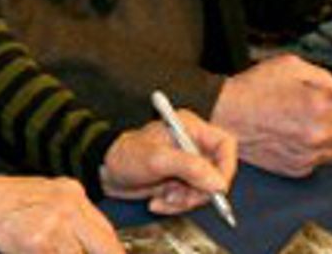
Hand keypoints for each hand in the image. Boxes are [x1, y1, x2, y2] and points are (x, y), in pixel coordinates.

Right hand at [0, 175, 123, 253]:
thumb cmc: (6, 203)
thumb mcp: (46, 199)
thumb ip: (72, 219)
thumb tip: (95, 247)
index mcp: (73, 192)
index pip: (108, 233)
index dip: (111, 253)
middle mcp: (69, 205)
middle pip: (107, 248)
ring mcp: (56, 223)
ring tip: (47, 250)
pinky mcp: (40, 241)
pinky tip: (34, 252)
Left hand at [100, 111, 235, 214]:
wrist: (105, 171)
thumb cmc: (125, 156)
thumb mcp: (156, 159)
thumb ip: (189, 167)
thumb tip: (218, 182)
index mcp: (190, 128)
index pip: (225, 144)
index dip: (226, 167)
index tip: (216, 188)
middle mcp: (192, 145)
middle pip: (217, 173)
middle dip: (200, 192)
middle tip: (179, 198)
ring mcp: (187, 164)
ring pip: (205, 190)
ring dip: (186, 201)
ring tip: (164, 198)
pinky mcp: (180, 181)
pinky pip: (191, 198)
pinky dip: (177, 204)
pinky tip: (158, 201)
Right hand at [212, 53, 331, 175]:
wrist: (224, 113)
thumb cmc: (251, 89)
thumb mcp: (289, 66)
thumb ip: (322, 76)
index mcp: (318, 106)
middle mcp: (317, 133)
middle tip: (330, 115)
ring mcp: (308, 154)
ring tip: (310, 126)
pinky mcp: (297, 168)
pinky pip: (320, 162)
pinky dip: (314, 151)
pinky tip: (296, 137)